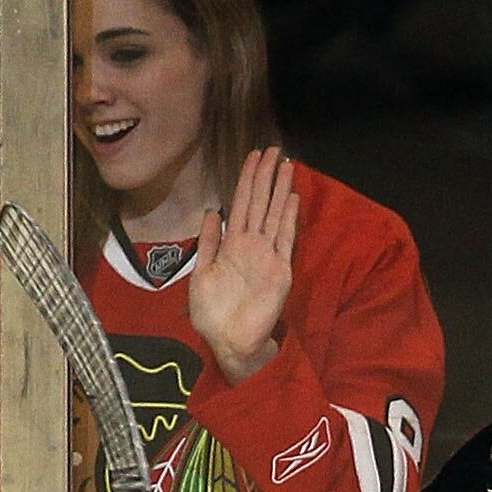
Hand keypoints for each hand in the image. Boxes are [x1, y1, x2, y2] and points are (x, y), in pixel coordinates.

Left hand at [189, 147, 297, 384]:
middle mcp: (251, 246)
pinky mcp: (280, 271)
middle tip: (273, 150)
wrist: (229, 341)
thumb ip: (208, 243)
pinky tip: (292, 199)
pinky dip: (289, 220)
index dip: (247, 180)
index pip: (241, 204)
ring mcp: (267, 256)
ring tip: (286, 165)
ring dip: (280, 190)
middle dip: (266, 176)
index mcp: (231, 245)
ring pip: (274, 215)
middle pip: (260, 203)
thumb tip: (211, 211)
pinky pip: (285, 240)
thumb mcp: (200, 274)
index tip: (253, 157)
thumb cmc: (211, 314)